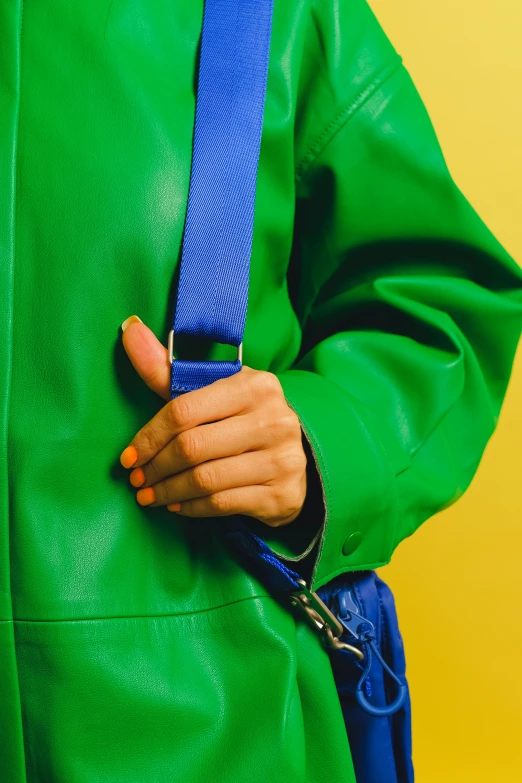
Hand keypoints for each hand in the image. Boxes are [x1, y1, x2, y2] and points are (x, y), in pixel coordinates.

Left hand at [119, 316, 307, 526]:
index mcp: (253, 386)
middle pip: (193, 447)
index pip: (184, 411)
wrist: (297, 457)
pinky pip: (223, 503)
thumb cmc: (241, 419)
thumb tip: (128, 327)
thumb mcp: (211, 392)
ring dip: (168, 491)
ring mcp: (281, 458)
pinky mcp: (282, 493)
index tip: (128, 457)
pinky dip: (191, 507)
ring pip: (205, 480)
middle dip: (156, 467)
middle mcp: (273, 419)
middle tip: (137, 481)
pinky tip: (177, 505)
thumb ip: (167, 369)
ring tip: (150, 495)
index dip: (149, 436)